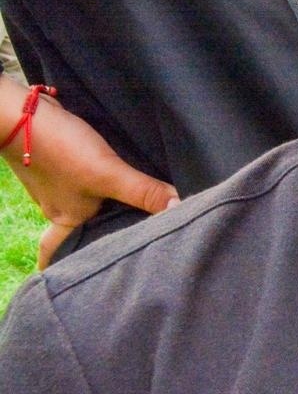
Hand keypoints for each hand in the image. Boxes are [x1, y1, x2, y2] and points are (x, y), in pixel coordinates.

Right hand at [2, 92, 178, 267]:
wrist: (21, 113)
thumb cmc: (60, 150)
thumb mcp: (107, 174)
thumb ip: (142, 191)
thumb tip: (179, 209)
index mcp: (67, 220)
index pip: (64, 253)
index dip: (72, 266)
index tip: (92, 279)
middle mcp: (60, 206)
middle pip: (79, 229)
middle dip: (100, 234)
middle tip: (130, 242)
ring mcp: (57, 184)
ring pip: (82, 203)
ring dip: (102, 206)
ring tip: (134, 211)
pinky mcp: (61, 161)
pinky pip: (83, 179)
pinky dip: (98, 182)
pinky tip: (119, 176)